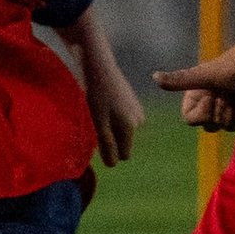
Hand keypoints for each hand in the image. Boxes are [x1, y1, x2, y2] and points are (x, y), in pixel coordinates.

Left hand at [84, 48, 147, 165]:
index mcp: (130, 127)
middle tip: (97, 121)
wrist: (100, 68)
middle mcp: (138, 121)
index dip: (110, 152)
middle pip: (123, 143)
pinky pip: (124, 120)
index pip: (124, 155)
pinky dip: (114, 117)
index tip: (97, 137)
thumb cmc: (96, 96)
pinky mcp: (134, 103)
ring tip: (100, 111)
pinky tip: (105, 104)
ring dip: (111, 127)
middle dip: (111, 139)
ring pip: (123, 131)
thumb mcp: (98, 123)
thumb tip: (113, 165)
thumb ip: (106, 144)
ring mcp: (138, 111)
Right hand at [154, 45, 234, 132]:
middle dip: (219, 112)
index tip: (211, 97)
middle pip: (209, 126)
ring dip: (232, 112)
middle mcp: (207, 103)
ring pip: (224, 127)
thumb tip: (154, 77)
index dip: (202, 113)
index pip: (190, 120)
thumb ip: (179, 80)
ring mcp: (224, 108)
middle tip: (226, 95)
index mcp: (195, 96)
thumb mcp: (202, 76)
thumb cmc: (229, 68)